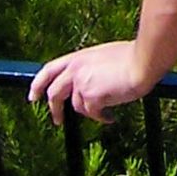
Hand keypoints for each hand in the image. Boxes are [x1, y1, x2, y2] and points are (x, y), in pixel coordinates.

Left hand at [29, 42, 148, 126]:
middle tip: (58, 120)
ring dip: (90, 111)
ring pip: (77, 106)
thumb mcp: (105, 55)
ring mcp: (82, 84)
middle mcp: (76, 69)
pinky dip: (101, 117)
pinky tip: (111, 116)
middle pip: (54, 93)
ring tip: (104, 112)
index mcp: (79, 57)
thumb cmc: (133, 55)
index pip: (49, 70)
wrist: (143, 62)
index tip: (34, 95)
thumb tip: (90, 80)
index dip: (38, 84)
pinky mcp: (91, 97)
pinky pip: (92, 113)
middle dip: (54, 109)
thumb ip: (91, 66)